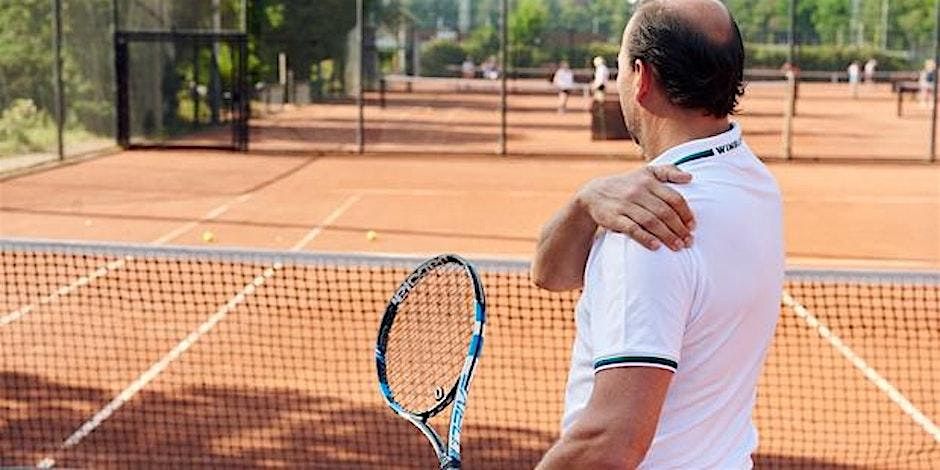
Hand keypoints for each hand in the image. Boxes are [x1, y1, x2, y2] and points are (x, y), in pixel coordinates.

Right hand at [575, 165, 694, 250]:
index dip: (686, 213)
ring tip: (678, 246)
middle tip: (689, 241)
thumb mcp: (646, 172)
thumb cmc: (627, 185)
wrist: (593, 194)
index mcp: (649, 180)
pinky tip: (656, 247)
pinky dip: (645, 238)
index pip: (673, 198)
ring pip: (651, 222)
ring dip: (667, 236)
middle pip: (664, 212)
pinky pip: (632, 229)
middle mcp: (637, 191)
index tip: (693, 226)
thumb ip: (669, 172)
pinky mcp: (614, 218)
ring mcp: (625, 205)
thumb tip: (690, 178)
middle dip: (679, 228)